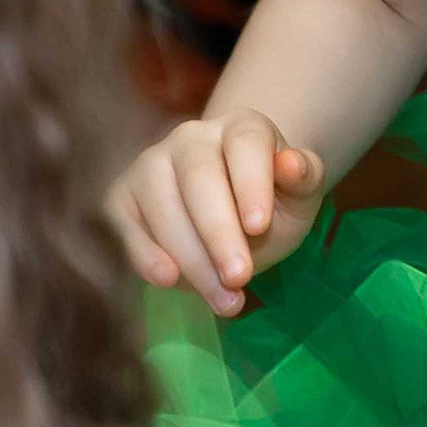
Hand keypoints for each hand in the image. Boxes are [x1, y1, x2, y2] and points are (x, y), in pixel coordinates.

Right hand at [105, 112, 326, 315]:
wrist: (233, 215)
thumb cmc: (271, 202)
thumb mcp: (300, 195)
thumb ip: (304, 178)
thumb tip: (292, 162)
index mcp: (242, 127)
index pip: (246, 144)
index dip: (251, 184)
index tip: (260, 227)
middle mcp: (191, 137)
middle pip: (200, 179)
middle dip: (219, 233)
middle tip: (241, 277)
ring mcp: (152, 164)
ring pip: (163, 207)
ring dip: (192, 258)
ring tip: (224, 299)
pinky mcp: (122, 197)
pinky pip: (128, 226)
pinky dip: (145, 253)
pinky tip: (167, 280)